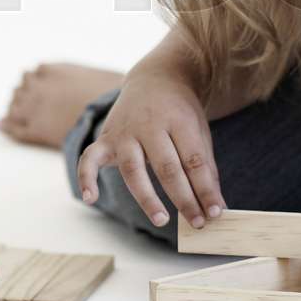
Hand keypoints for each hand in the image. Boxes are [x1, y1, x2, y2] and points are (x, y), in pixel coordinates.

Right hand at [76, 64, 225, 229]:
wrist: (156, 78)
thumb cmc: (181, 112)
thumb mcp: (199, 132)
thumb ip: (205, 169)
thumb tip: (215, 208)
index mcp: (178, 121)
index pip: (193, 161)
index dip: (205, 189)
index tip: (214, 213)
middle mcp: (149, 125)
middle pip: (166, 167)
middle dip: (183, 198)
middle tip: (197, 223)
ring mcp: (124, 132)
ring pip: (133, 169)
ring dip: (147, 197)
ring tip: (162, 219)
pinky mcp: (106, 138)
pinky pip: (89, 158)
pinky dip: (86, 178)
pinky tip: (90, 199)